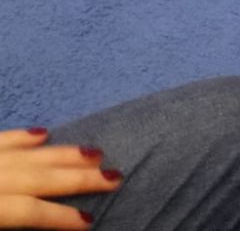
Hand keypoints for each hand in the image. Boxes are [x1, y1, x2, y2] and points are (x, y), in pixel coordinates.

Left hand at [0, 129, 120, 228]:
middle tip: (114, 176)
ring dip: (63, 154)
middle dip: (78, 178)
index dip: (62, 216)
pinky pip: (2, 139)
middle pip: (39, 177)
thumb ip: (12, 226)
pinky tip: (44, 133)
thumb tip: (40, 227)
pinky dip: (22, 136)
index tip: (89, 221)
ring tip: (95, 152)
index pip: (31, 211)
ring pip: (27, 155)